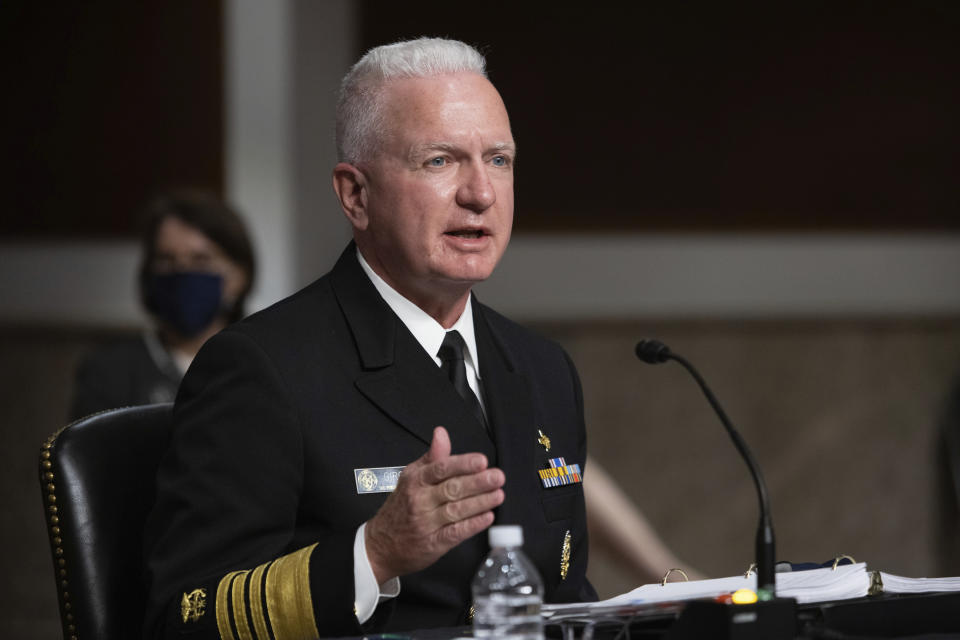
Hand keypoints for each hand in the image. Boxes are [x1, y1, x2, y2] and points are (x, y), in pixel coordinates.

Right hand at [364, 426, 504, 583]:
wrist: (381, 545)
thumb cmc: (401, 507)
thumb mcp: (411, 477)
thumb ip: (432, 457)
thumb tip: (441, 433)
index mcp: (415, 481)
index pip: (440, 469)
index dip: (462, 464)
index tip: (481, 461)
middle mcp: (420, 501)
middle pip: (451, 489)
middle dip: (477, 482)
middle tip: (497, 477)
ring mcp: (426, 523)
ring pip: (456, 510)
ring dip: (480, 502)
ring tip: (498, 495)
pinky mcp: (433, 543)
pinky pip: (455, 533)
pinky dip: (472, 525)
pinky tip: (487, 517)